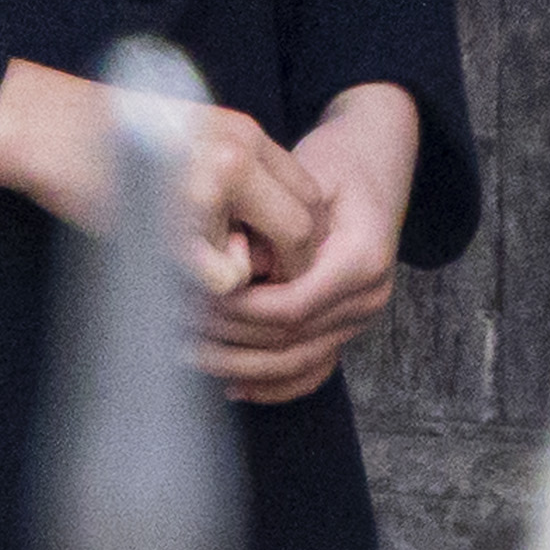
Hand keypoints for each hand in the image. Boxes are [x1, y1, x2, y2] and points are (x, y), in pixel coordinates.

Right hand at [0, 58, 327, 294]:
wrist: (48, 128)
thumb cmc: (112, 138)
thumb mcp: (192, 137)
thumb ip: (236, 172)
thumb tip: (265, 231)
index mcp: (245, 133)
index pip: (310, 191)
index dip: (302, 230)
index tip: (277, 253)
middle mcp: (236, 156)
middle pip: (304, 222)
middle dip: (292, 259)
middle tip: (262, 278)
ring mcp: (207, 191)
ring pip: (270, 254)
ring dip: (251, 273)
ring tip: (214, 270)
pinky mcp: (172, 227)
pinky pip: (225, 278)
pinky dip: (211, 285)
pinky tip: (184, 273)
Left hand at [203, 85, 422, 404]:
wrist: (375, 163)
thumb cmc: (336, 165)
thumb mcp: (306, 179)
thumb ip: (274, 226)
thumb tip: (233, 270)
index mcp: (364, 258)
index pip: (293, 307)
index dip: (238, 311)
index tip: (192, 300)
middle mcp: (370, 296)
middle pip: (289, 341)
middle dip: (227, 340)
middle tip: (173, 327)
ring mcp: (361, 317)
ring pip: (295, 364)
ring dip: (237, 366)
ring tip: (187, 352)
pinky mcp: (347, 328)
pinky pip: (311, 373)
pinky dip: (271, 387)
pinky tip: (229, 386)